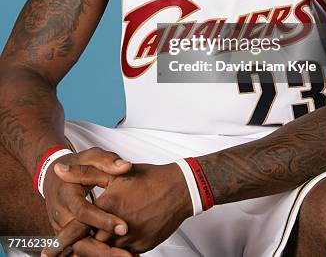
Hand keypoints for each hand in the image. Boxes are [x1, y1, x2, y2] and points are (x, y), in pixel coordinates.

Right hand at [42, 147, 132, 255]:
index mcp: (67, 195)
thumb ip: (108, 161)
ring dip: (103, 256)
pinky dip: (99, 254)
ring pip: (81, 248)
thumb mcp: (91, 156)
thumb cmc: (76, 164)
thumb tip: (125, 166)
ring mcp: (62, 229)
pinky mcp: (67, 236)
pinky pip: (82, 248)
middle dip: (104, 250)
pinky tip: (120, 255)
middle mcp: (61, 216)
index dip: (103, 221)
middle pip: (79, 240)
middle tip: (128, 256)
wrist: (53, 174)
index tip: (124, 227)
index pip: (83, 212)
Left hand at [43, 162, 192, 255]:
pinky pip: (123, 254)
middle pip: (90, 247)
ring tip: (85, 252)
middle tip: (62, 255)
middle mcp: (118, 228)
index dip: (62, 241)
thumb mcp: (114, 173)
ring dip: (95, 253)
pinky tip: (111, 248)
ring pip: (106, 254)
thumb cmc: (149, 178)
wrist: (180, 189)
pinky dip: (114, 252)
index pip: (78, 229)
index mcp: (108, 207)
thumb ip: (84, 173)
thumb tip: (60, 171)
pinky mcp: (142, 248)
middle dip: (77, 251)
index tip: (50, 249)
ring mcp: (131, 241)